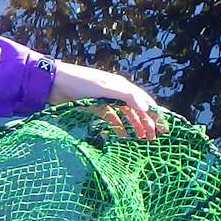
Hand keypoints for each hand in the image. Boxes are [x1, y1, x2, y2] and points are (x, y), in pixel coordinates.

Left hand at [48, 62, 167, 138]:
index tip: (165, 127)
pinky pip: (111, 118)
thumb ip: (126, 96)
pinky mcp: (94, 108)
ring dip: (135, 125)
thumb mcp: (105, 88)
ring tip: (142, 138)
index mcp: (121, 86)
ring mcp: (105, 100)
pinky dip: (118, 127)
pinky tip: (122, 136)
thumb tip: (147, 108)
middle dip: (148, 122)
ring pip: (125, 115)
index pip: (144, 101)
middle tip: (155, 137)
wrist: (56, 83)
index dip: (155, 114)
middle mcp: (116, 93)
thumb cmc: (81, 82)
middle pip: (136, 109)